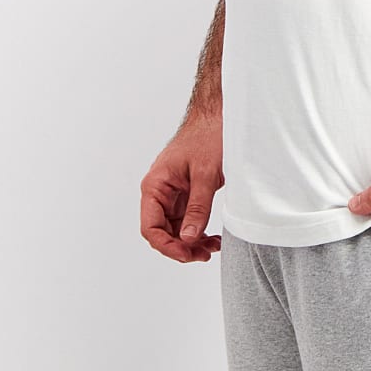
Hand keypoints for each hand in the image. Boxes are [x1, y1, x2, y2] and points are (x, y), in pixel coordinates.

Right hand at [140, 117, 223, 263]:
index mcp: (155, 185)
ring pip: (175, 229)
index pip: (151, 227)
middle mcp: (159, 191)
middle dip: (182, 247)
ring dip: (191, 242)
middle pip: (162, 232)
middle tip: (204, 254)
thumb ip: (197, 208)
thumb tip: (188, 239)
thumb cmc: (208, 136)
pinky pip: (186, 219)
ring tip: (212, 247)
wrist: (218, 115)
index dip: (167, 246)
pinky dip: (198, 230)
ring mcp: (172, 193)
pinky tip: (212, 237)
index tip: (187, 254)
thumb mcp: (205, 174)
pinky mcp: (185, 193)